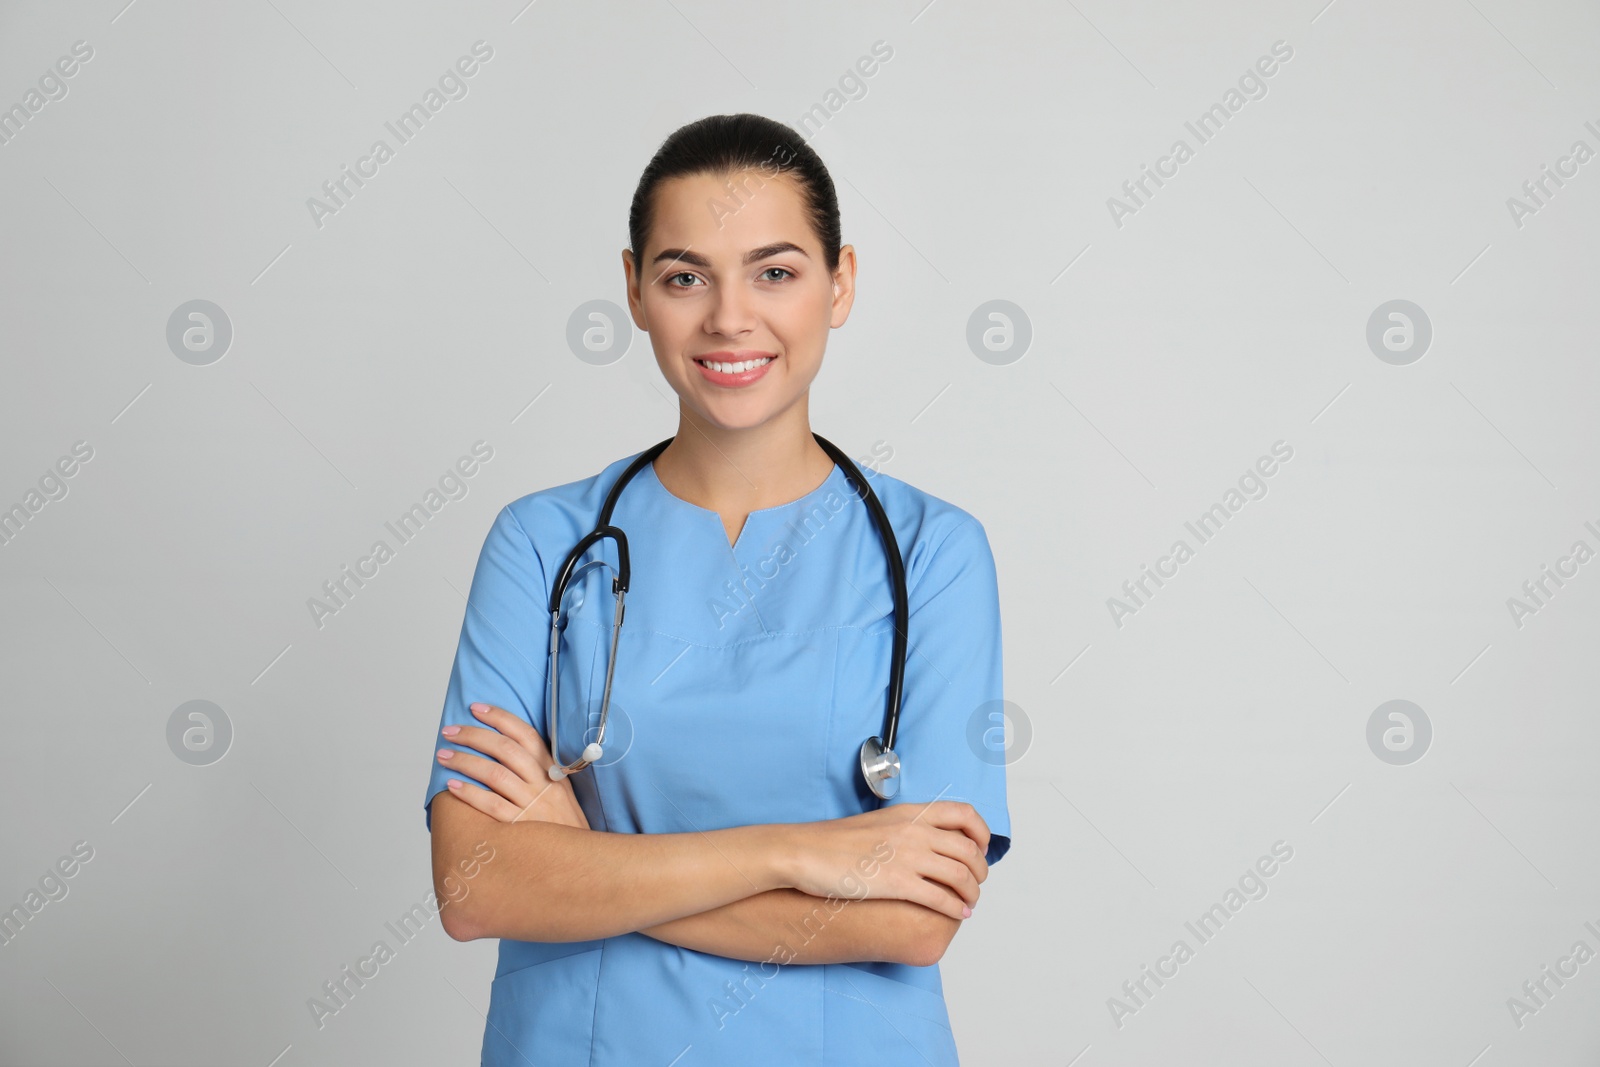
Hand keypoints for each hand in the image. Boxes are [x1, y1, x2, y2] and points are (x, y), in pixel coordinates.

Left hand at [437, 702, 590, 829]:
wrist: (581, 862)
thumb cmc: (564, 828)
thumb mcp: (562, 793)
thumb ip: (541, 773)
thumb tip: (506, 752)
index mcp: (553, 771)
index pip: (526, 735)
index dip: (500, 718)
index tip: (476, 708)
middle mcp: (544, 784)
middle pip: (505, 750)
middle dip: (474, 736)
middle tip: (450, 732)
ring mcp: (533, 805)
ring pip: (494, 774)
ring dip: (465, 761)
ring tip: (443, 755)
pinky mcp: (521, 828)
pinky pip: (491, 806)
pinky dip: (470, 794)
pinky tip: (452, 787)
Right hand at [777, 801, 988, 921]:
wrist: (805, 852)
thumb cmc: (834, 841)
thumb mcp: (879, 822)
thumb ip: (906, 827)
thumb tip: (924, 842)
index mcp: (911, 812)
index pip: (965, 814)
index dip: (981, 833)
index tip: (980, 849)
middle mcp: (915, 831)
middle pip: (969, 849)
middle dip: (980, 870)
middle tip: (976, 882)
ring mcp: (908, 856)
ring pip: (961, 875)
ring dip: (972, 892)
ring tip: (970, 902)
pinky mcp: (898, 883)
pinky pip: (941, 898)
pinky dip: (956, 908)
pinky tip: (958, 913)